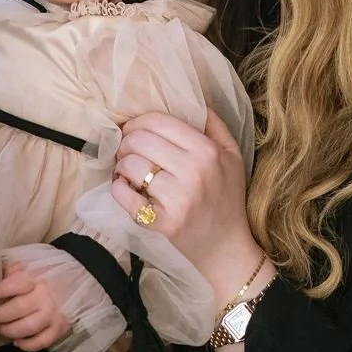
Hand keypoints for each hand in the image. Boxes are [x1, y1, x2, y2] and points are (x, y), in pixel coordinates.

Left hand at [0, 263, 70, 351]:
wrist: (80, 279)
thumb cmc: (49, 273)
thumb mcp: (31, 265)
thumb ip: (13, 270)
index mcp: (36, 278)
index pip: (13, 285)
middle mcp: (45, 297)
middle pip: (17, 310)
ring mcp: (53, 314)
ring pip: (27, 328)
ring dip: (9, 331)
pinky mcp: (60, 328)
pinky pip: (41, 342)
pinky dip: (27, 345)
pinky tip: (17, 341)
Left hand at [111, 110, 261, 295]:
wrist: (226, 252)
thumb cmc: (227, 201)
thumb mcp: (232, 158)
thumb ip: (215, 126)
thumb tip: (195, 100)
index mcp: (208, 152)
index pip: (158, 121)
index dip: (138, 122)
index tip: (133, 130)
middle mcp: (193, 172)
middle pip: (138, 140)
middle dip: (127, 143)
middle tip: (129, 153)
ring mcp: (176, 199)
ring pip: (129, 165)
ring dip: (122, 167)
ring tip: (131, 173)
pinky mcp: (160, 223)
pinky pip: (123, 195)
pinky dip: (118, 189)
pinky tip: (127, 190)